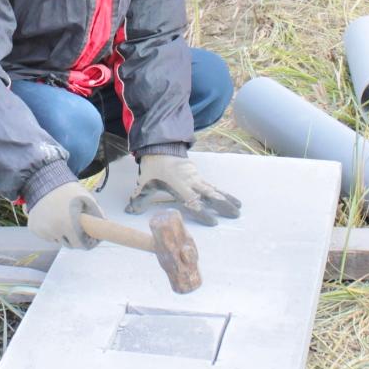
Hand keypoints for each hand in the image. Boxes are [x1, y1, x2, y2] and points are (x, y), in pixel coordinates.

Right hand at [27, 181, 102, 248]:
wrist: (42, 181)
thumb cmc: (66, 190)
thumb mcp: (85, 197)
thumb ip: (96, 212)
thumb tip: (103, 224)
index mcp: (68, 224)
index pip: (79, 244)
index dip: (84, 240)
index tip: (86, 235)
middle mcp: (54, 231)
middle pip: (67, 243)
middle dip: (72, 236)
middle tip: (73, 224)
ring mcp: (42, 230)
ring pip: (56, 239)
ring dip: (60, 233)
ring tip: (60, 217)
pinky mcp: (33, 228)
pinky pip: (46, 234)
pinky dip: (49, 229)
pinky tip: (50, 217)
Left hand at [127, 153, 241, 225]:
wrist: (159, 145)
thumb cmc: (153, 167)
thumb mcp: (144, 182)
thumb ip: (139, 198)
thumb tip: (128, 212)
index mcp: (178, 185)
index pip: (192, 201)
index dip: (202, 213)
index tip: (213, 222)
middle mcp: (190, 181)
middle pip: (209, 194)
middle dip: (222, 205)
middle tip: (235, 215)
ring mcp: (196, 177)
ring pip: (214, 190)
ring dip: (227, 199)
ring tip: (239, 209)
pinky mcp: (198, 175)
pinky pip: (212, 186)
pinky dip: (223, 193)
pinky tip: (232, 199)